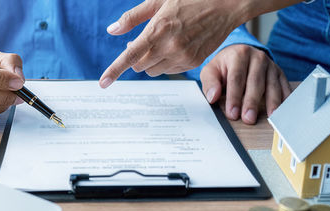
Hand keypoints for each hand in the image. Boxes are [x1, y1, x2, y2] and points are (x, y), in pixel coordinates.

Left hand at [99, 0, 242, 87]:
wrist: (226, 4)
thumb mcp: (159, 0)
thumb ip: (132, 17)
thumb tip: (112, 30)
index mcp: (158, 29)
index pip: (130, 56)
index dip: (114, 71)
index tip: (103, 83)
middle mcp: (169, 46)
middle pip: (140, 66)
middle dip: (136, 58)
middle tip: (142, 42)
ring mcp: (182, 57)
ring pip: (153, 71)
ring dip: (151, 61)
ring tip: (161, 43)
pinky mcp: (193, 63)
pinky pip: (169, 71)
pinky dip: (166, 63)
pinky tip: (175, 47)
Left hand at [200, 44, 290, 123]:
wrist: (239, 54)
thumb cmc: (224, 66)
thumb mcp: (211, 71)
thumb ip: (210, 83)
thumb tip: (213, 96)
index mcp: (239, 55)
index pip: (236, 78)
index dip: (234, 97)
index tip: (232, 113)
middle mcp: (258, 58)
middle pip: (255, 82)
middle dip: (252, 102)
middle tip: (249, 118)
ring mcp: (271, 65)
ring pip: (272, 85)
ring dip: (272, 102)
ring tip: (271, 117)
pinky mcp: (279, 73)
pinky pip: (285, 86)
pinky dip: (285, 99)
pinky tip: (284, 110)